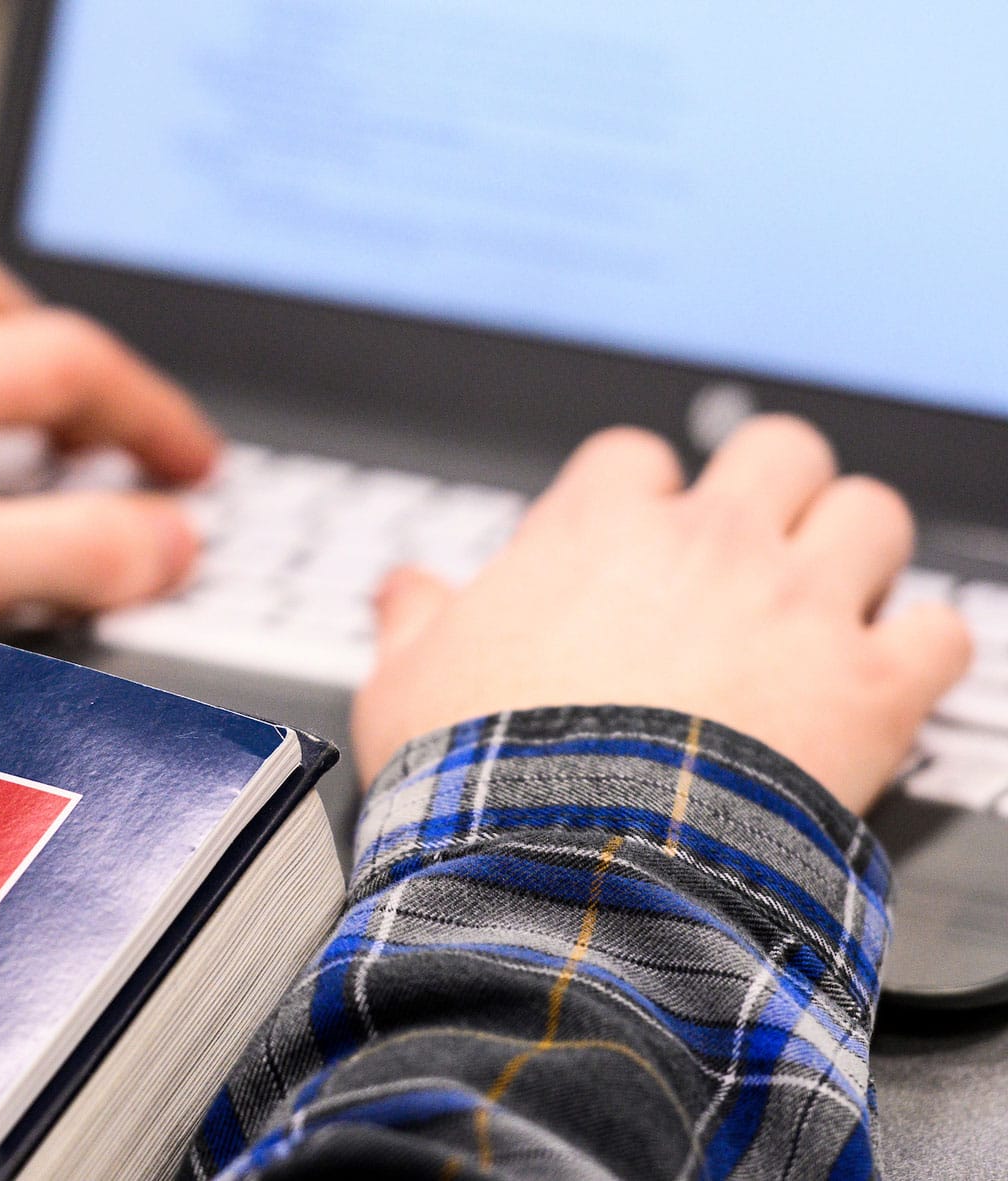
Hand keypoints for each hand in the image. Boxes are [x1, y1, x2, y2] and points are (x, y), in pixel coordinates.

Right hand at [352, 417, 970, 812]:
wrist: (567, 871)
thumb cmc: (483, 781)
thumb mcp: (403, 689)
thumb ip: (412, 622)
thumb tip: (404, 590)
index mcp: (595, 531)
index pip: (639, 458)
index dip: (640, 497)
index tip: (633, 543)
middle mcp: (708, 545)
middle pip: (778, 450)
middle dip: (773, 490)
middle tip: (755, 546)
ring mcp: (796, 608)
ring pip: (872, 514)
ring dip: (856, 553)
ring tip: (829, 603)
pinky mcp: (869, 687)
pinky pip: (940, 631)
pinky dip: (921, 651)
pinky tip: (886, 678)